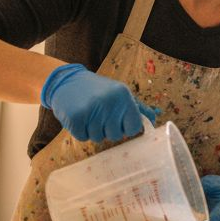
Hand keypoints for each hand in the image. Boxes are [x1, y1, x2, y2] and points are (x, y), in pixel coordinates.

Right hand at [40, 64, 156, 141]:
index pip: (134, 127)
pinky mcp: (75, 118)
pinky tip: (78, 117)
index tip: (118, 120)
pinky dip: (80, 131)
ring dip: (93, 131)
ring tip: (88, 114)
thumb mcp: (119, 93)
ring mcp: (92, 110)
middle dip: (107, 130)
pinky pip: (83, 138)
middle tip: (99, 115)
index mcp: (123, 96)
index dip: (126, 127)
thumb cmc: (96, 90)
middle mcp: (109, 102)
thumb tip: (153, 119)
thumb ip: (137, 107)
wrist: (66, 81)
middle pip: (116, 136)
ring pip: (99, 139)